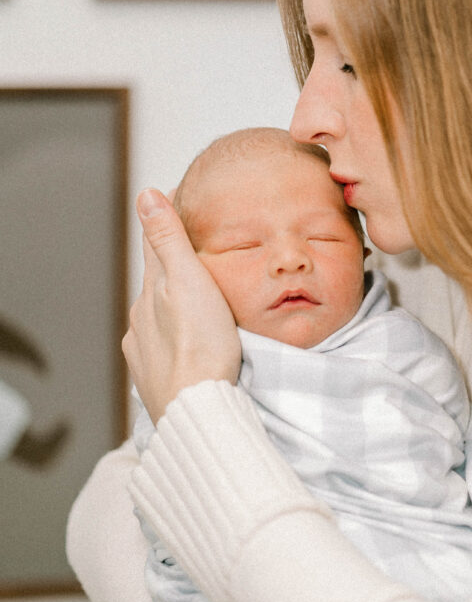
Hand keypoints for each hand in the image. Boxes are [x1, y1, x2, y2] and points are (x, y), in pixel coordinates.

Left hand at [123, 188, 240, 422]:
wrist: (196, 407)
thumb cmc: (201, 346)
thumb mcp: (188, 281)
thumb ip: (168, 239)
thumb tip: (146, 195)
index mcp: (152, 290)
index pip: (156, 245)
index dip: (166, 222)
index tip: (173, 200)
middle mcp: (140, 317)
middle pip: (156, 282)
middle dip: (172, 268)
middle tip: (194, 255)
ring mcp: (144, 348)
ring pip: (157, 317)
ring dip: (172, 307)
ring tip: (194, 304)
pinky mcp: (152, 374)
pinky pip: (161, 347)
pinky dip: (172, 338)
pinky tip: (185, 344)